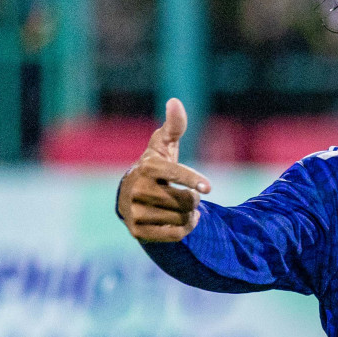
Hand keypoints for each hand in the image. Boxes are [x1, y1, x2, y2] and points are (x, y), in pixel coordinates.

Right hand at [118, 98, 212, 243]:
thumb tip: (174, 101)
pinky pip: (173, 235)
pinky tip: (184, 221)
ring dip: (189, 214)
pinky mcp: (137, 231)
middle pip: (184, 201)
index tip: (208, 188)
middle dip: (193, 199)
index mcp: (147, 167)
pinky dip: (185, 229)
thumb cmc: (155, 167)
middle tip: (188, 195)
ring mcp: (134, 211)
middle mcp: (137, 189)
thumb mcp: (163, 145)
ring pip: (181, 218)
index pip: (175, 173)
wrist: (129, 195)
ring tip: (181, 207)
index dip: (192, 180)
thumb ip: (174, 126)